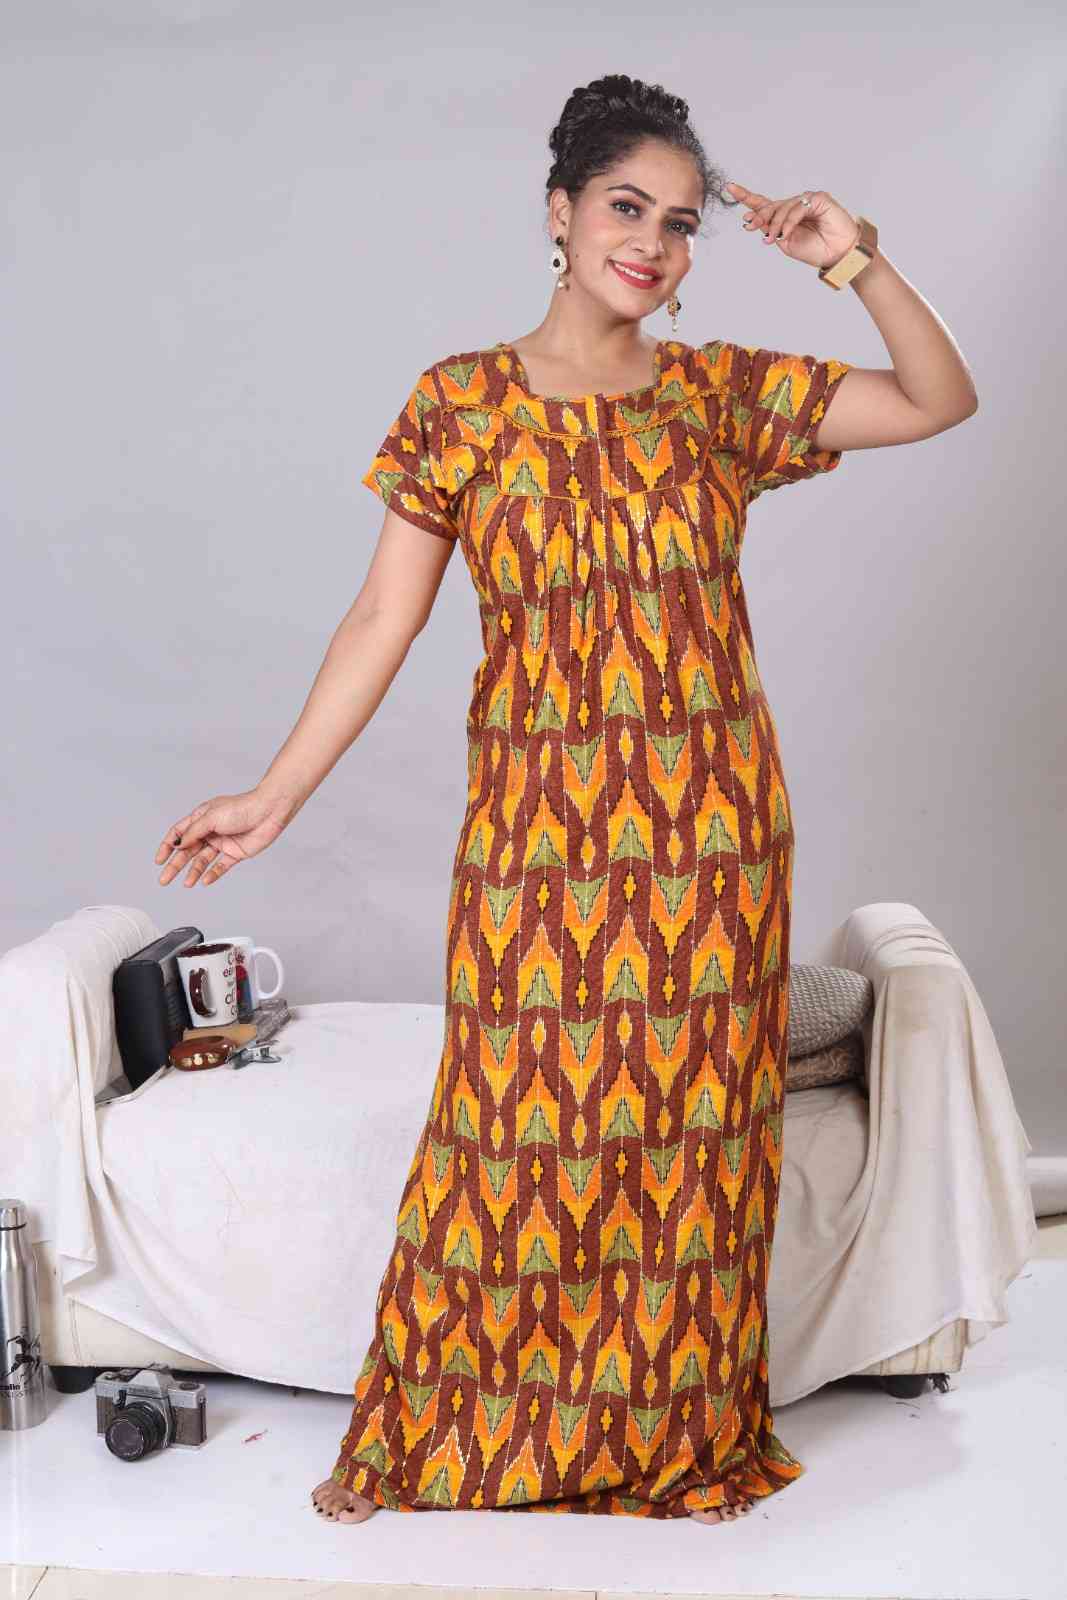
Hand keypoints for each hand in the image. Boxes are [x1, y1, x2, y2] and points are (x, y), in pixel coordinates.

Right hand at [154, 785, 298, 886]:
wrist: (269, 811)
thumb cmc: (241, 807)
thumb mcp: (211, 817)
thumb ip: (193, 833)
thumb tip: (178, 845)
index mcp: (201, 818)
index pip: (178, 833)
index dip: (167, 846)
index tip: (159, 860)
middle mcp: (210, 831)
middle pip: (188, 850)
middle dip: (175, 865)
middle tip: (165, 879)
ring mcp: (222, 842)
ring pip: (203, 860)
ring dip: (193, 872)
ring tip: (187, 883)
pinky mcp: (236, 853)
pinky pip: (221, 866)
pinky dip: (213, 874)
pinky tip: (205, 881)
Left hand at [725, 181, 859, 270]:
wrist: (837, 255)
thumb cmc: (815, 250)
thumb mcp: (786, 243)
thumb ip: (770, 230)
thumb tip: (751, 219)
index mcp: (785, 217)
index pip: (764, 204)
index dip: (747, 197)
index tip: (729, 188)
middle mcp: (794, 205)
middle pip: (770, 205)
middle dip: (758, 216)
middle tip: (749, 226)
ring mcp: (806, 200)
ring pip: (782, 208)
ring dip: (774, 225)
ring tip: (772, 239)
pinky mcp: (818, 198)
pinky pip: (797, 209)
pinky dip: (789, 222)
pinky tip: (785, 233)